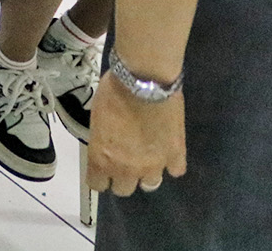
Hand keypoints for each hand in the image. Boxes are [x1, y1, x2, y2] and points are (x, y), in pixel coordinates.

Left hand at [85, 74, 186, 195]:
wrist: (144, 82)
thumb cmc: (113, 92)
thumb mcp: (96, 118)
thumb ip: (102, 139)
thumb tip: (107, 144)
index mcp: (102, 158)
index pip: (98, 185)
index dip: (100, 177)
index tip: (102, 169)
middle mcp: (127, 169)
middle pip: (124, 190)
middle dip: (122, 177)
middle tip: (125, 162)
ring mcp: (153, 165)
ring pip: (150, 184)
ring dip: (147, 173)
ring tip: (147, 158)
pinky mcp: (175, 155)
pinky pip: (175, 170)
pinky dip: (172, 163)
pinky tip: (168, 152)